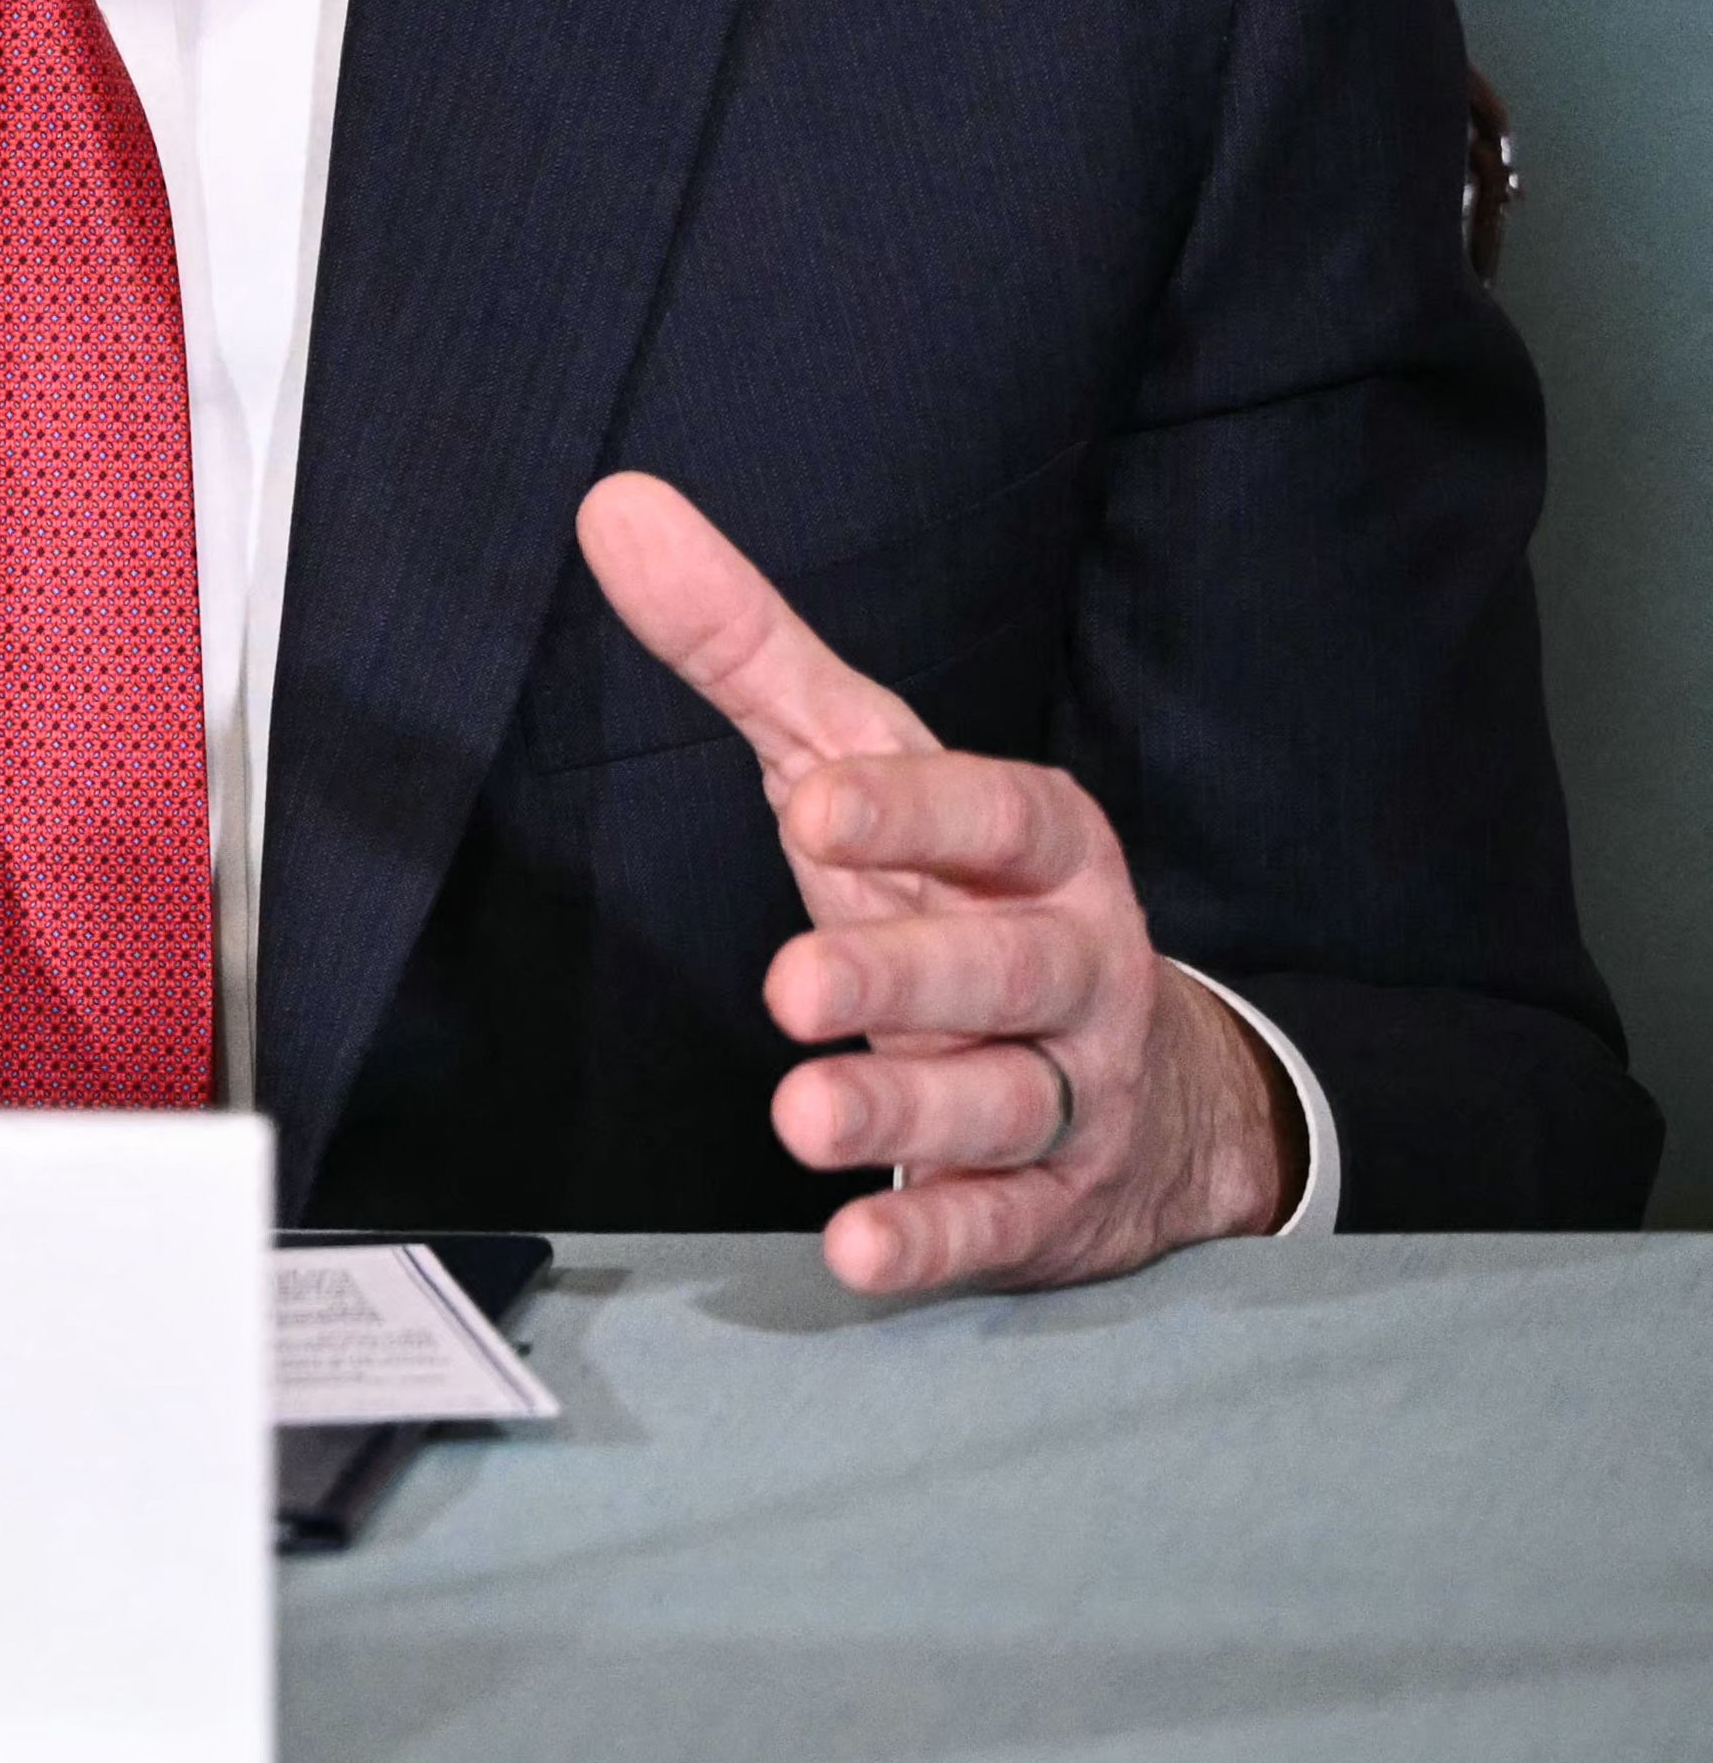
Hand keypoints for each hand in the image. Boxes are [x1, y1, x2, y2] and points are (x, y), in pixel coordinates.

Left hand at [578, 471, 1290, 1294]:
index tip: (812, 801)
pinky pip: (997, 1225)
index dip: (914, 810)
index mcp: (1036, 852)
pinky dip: (932, 1239)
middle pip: (1002, 970)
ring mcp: (1068, 1091)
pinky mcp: (1049, 1203)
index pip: (997, 815)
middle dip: (903, 976)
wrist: (1147, 1086)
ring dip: (904, 1113)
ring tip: (803, 1115)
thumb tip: (616, 510)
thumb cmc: (965, 895)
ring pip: (1002, 1103)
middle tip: (794, 986)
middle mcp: (1068, 968)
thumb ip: (749, 649)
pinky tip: (857, 1251)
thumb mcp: (863, 767)